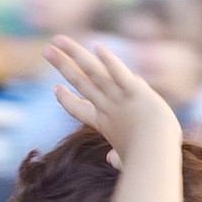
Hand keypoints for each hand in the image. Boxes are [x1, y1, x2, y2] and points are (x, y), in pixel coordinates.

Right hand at [42, 34, 179, 159]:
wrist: (155, 157)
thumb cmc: (145, 162)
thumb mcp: (127, 159)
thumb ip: (117, 158)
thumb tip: (111, 159)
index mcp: (104, 124)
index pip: (79, 109)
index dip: (66, 99)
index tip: (56, 88)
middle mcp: (107, 108)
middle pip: (80, 82)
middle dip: (62, 65)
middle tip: (46, 50)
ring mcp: (119, 99)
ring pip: (93, 72)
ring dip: (74, 54)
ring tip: (58, 40)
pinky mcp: (135, 92)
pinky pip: (119, 74)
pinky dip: (109, 61)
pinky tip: (97, 47)